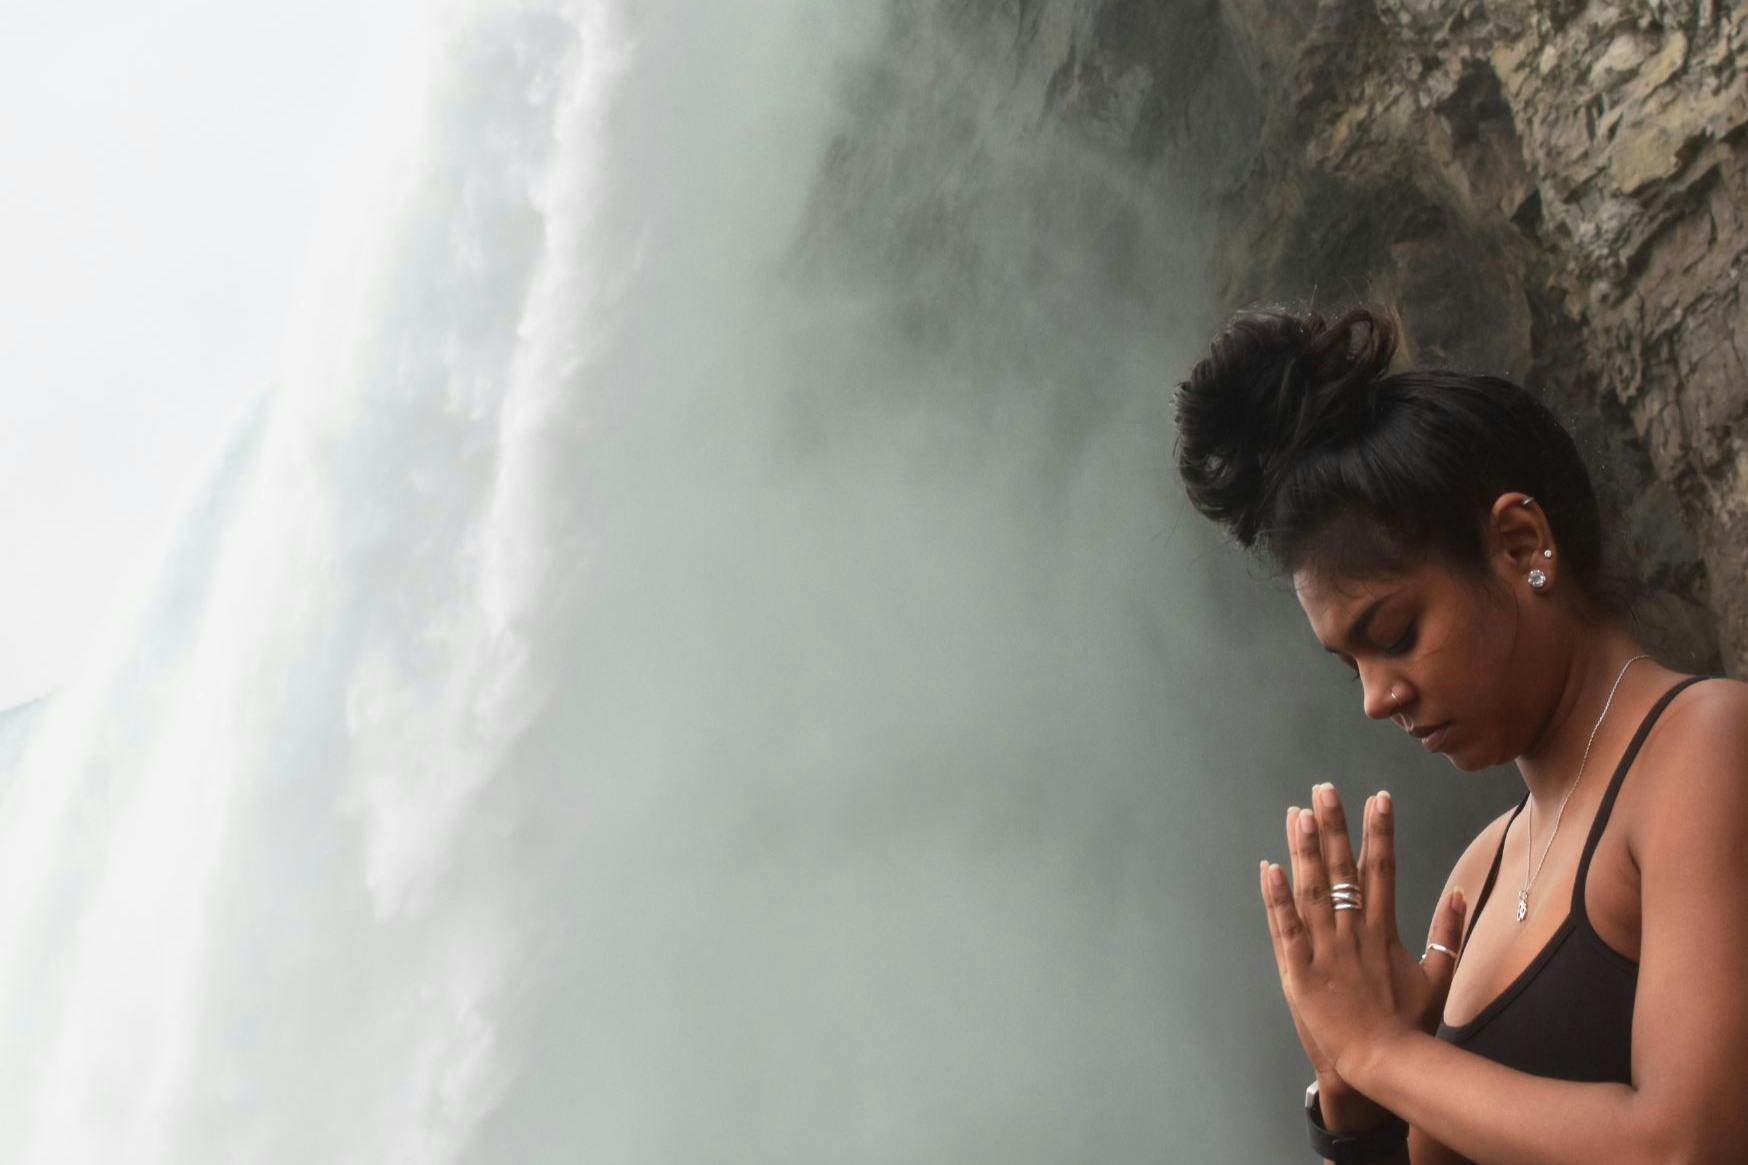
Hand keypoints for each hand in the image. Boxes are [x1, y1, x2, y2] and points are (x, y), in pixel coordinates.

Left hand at [1260, 785, 1466, 1087]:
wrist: (1385, 1065)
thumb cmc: (1410, 1026)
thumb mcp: (1438, 976)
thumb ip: (1448, 932)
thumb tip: (1461, 892)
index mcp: (1383, 931)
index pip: (1382, 868)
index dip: (1379, 831)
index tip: (1379, 798)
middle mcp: (1353, 933)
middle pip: (1343, 868)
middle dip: (1333, 826)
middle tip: (1324, 788)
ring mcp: (1326, 950)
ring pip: (1312, 889)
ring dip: (1304, 850)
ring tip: (1298, 813)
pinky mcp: (1301, 971)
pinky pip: (1287, 927)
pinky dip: (1277, 898)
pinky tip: (1270, 867)